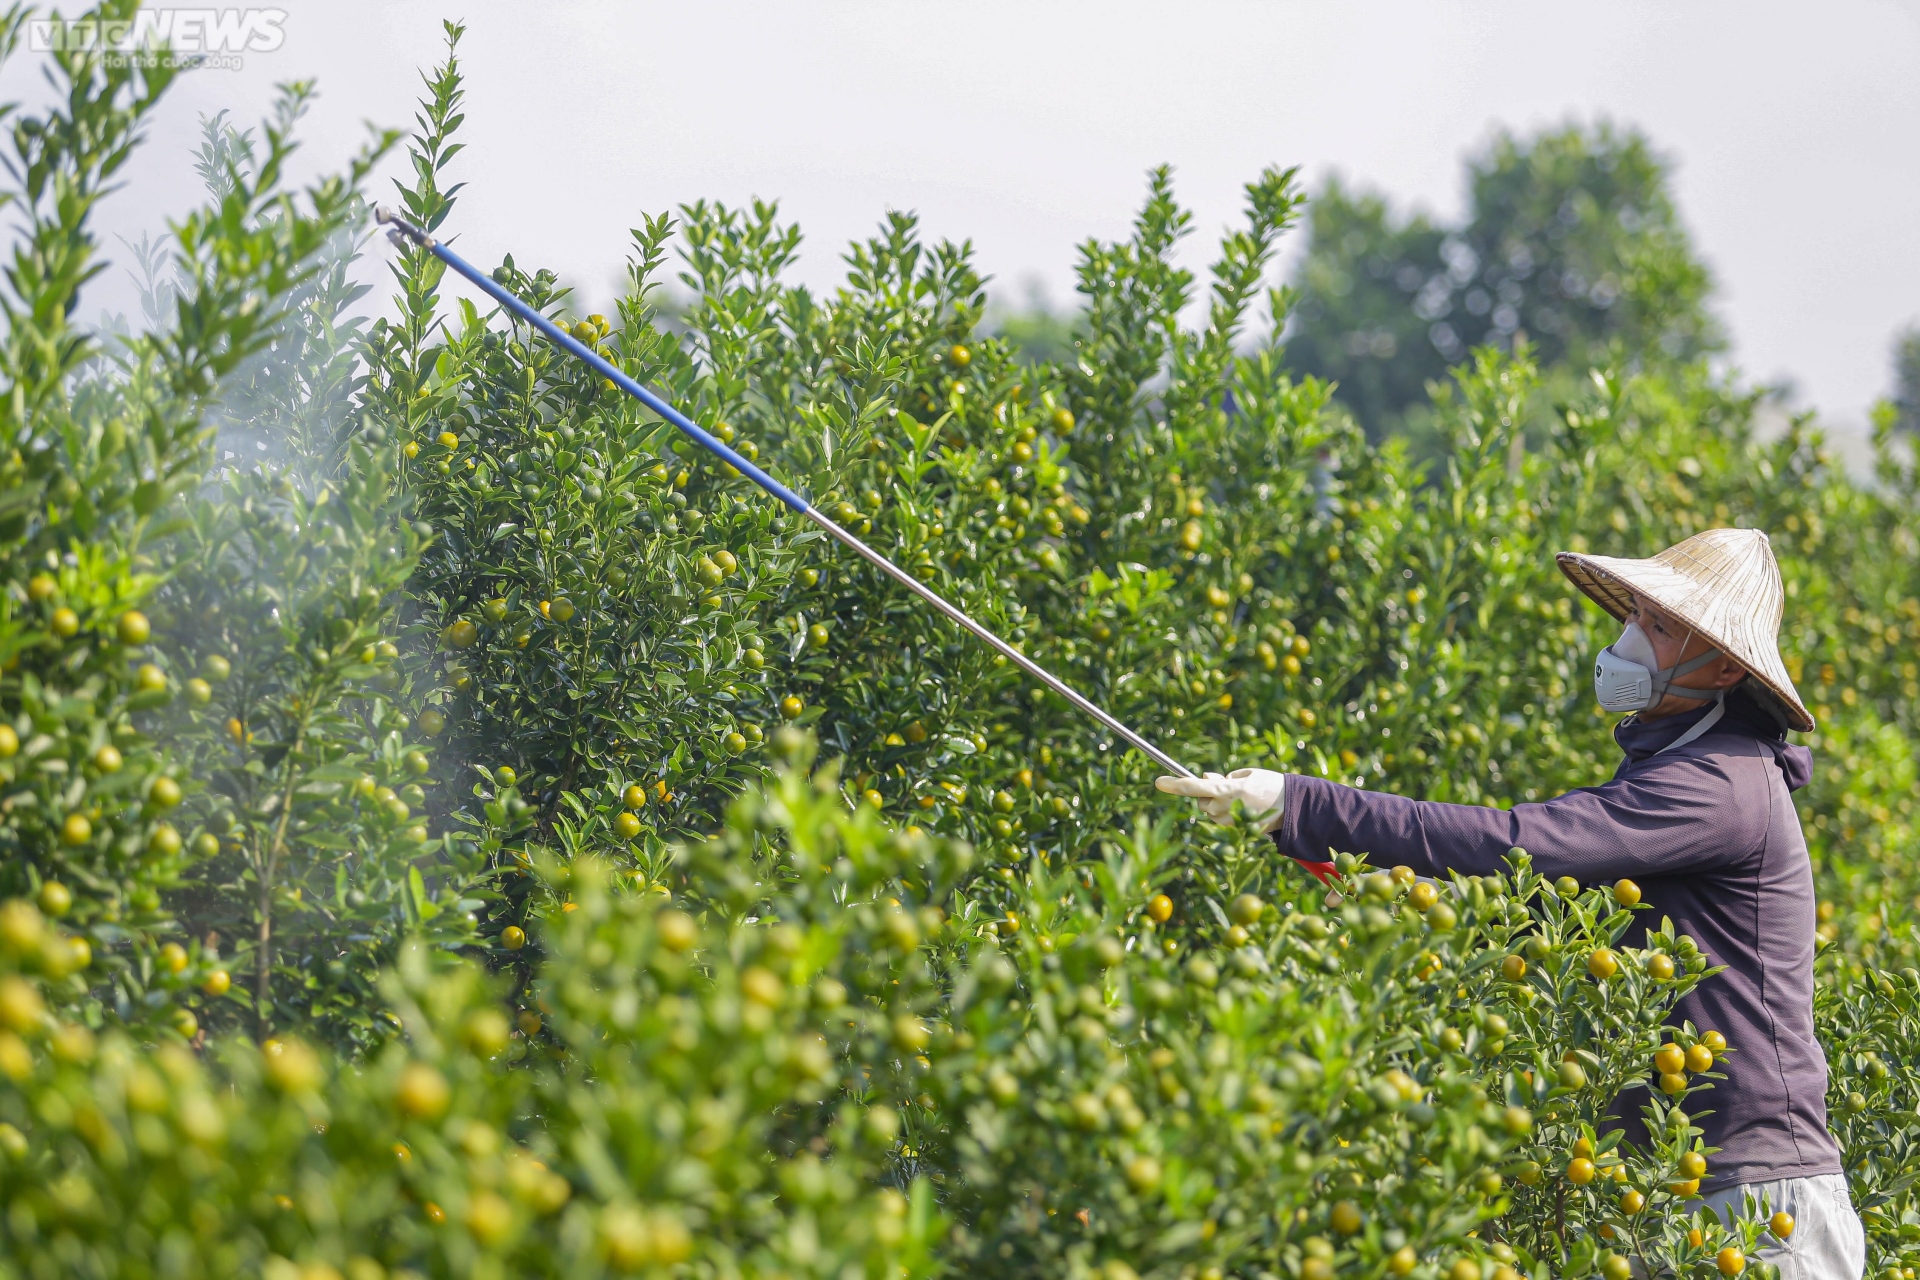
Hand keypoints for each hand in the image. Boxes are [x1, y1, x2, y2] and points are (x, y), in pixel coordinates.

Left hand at [1153, 768, 1285, 830]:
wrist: (1293, 807)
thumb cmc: (1269, 785)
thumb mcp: (1245, 774)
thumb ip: (1221, 778)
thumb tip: (1205, 778)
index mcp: (1227, 789)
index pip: (1194, 787)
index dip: (1175, 784)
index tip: (1158, 782)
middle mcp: (1225, 808)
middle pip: (1201, 802)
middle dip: (1207, 794)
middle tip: (1227, 786)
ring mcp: (1230, 822)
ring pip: (1211, 812)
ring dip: (1218, 804)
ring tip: (1241, 799)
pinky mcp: (1235, 832)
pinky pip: (1221, 820)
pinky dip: (1226, 813)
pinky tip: (1244, 809)